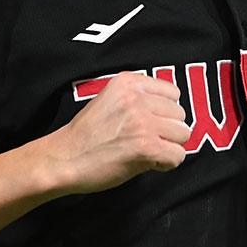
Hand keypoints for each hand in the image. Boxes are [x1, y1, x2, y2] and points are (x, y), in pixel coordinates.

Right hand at [41, 71, 191, 194]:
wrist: (63, 159)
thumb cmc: (85, 136)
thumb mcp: (109, 100)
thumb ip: (138, 99)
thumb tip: (170, 112)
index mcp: (127, 83)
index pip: (172, 93)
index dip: (164, 113)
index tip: (150, 123)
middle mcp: (136, 98)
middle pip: (180, 114)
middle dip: (167, 130)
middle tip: (145, 141)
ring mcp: (142, 122)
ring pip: (183, 134)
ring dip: (168, 146)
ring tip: (146, 151)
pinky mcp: (146, 146)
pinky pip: (178, 155)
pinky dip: (166, 163)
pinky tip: (148, 163)